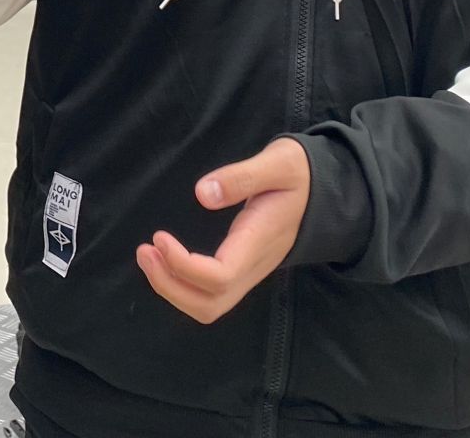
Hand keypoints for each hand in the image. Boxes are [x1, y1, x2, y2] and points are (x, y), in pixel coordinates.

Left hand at [137, 138, 310, 324]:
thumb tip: (202, 194)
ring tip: (148, 256)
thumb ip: (242, 177)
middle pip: (210, 304)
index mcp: (258, 241)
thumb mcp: (277, 164)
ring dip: (172, 289)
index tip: (158, 237)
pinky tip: (165, 260)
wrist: (326, 193)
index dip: (183, 266)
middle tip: (144, 250)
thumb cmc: (299, 175)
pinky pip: (211, 294)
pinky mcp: (243, 269)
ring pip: (209, 305)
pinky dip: (182, 285)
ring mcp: (250, 272)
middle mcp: (253, 265)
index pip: (220, 277)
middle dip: (170, 286)